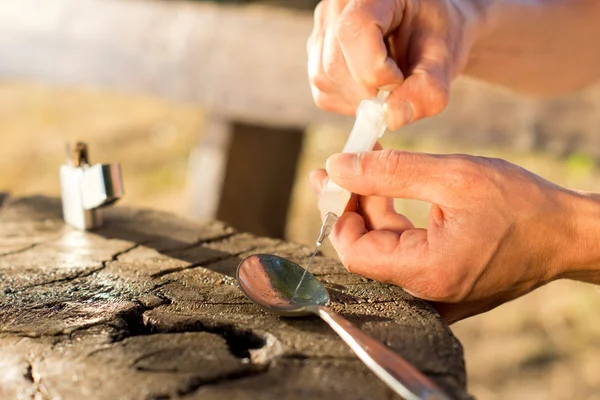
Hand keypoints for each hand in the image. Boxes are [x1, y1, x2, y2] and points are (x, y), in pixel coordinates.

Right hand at [307, 0, 490, 129]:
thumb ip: (428, 88)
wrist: (428, 31)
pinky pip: (323, 93)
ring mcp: (321, 30)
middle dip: (368, 91)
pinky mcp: (316, 55)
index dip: (374, 68)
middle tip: (398, 89)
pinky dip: (349, 102)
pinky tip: (372, 88)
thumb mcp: (445, 58)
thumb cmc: (437, 36)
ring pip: (324, 80)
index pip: (353, 30)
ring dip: (358, 99)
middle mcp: (337, 7)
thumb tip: (392, 119)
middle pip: (334, 63)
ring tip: (387, 86)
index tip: (400, 80)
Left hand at [310, 149, 599, 322]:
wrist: (566, 234)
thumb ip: (389, 172)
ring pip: (384, 250)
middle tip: (341, 165)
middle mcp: (426, 294)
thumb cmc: (521, 205)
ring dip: (372, 209)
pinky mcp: (441, 286)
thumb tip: (336, 167)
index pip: (354, 251)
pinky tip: (390, 191)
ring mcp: (434, 295)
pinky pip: (404, 255)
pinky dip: (395, 223)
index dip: (338, 212)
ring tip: (367, 166)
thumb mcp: (453, 176)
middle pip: (366, 250)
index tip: (334, 175)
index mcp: (427, 272)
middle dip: (352, 205)